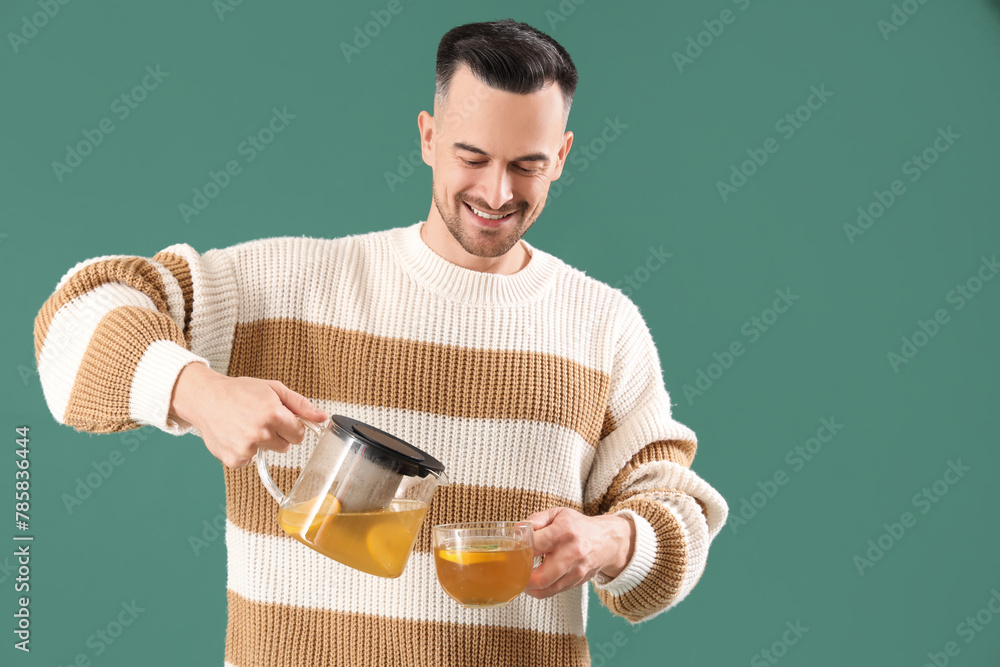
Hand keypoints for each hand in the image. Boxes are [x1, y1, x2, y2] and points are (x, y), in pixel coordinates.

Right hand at [168, 362, 327, 468]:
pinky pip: (250, 460)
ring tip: (246, 425)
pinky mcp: (234, 459)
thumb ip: (300, 405)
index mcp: (273, 413)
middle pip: (287, 446)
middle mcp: (260, 432)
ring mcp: (246, 448)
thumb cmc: (239, 391)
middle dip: (278, 434)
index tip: (282, 419)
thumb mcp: (273, 389)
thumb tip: (323, 417)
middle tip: (261, 419)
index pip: (299, 433)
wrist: (204, 398)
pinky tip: (235, 435)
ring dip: (262, 443)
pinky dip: (245, 451)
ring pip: (269, 453)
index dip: (292, 426)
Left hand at [523, 507, 634, 598]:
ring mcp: (575, 571)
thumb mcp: (557, 514)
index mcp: (564, 531)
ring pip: (546, 589)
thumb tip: (516, 531)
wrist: (606, 541)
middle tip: (514, 571)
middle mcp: (571, 553)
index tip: (514, 548)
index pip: (534, 544)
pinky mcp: (577, 582)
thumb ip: (535, 520)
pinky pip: (552, 592)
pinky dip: (540, 589)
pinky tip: (535, 580)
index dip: (519, 548)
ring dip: (529, 587)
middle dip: (522, 578)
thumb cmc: (578, 526)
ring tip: (523, 577)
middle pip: (541, 577)